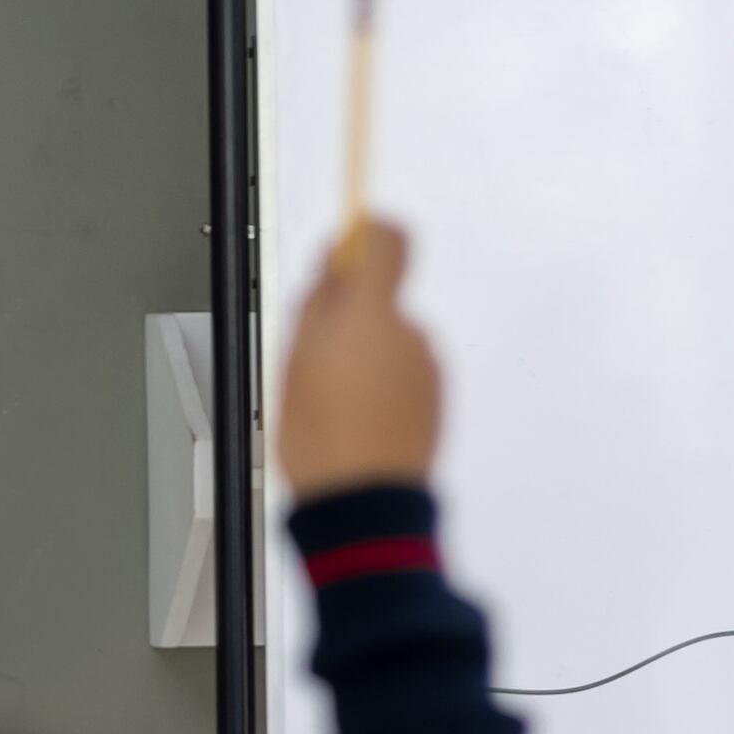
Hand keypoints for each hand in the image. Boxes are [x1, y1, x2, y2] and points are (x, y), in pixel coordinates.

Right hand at [277, 218, 441, 497]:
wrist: (363, 498)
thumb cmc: (322, 433)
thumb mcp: (297, 355)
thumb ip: (321, 298)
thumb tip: (338, 259)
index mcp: (374, 315)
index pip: (388, 240)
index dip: (365, 235)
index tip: (342, 252)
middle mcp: (413, 334)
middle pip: (382, 299)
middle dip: (348, 315)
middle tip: (313, 357)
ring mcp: (430, 366)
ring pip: (389, 339)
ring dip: (363, 355)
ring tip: (332, 399)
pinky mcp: (437, 396)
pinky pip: (403, 372)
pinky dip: (381, 383)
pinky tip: (356, 416)